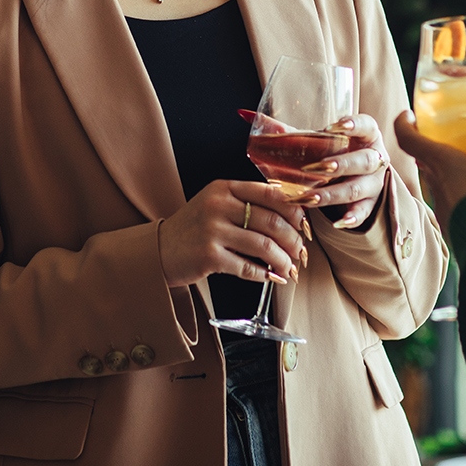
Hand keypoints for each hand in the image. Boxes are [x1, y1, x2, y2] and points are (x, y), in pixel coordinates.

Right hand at [159, 179, 310, 287]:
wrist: (159, 250)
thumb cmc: (194, 227)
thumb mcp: (215, 203)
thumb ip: (246, 201)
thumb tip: (289, 207)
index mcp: (223, 188)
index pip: (270, 194)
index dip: (294, 210)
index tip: (305, 224)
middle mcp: (218, 205)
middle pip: (271, 221)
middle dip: (293, 240)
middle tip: (301, 252)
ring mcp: (212, 231)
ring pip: (263, 245)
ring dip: (283, 260)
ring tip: (290, 268)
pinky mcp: (208, 257)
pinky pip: (247, 266)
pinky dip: (264, 274)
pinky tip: (273, 277)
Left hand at [290, 114, 390, 229]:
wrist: (354, 175)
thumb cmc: (334, 151)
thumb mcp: (317, 140)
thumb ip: (288, 131)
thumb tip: (250, 116)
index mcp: (366, 135)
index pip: (366, 125)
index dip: (353, 125)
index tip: (333, 127)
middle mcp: (375, 158)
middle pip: (364, 161)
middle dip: (342, 164)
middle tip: (321, 167)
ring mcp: (374, 182)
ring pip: (358, 188)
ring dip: (334, 193)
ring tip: (311, 197)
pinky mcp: (370, 203)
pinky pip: (364, 212)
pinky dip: (352, 218)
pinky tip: (338, 223)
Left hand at [393, 110, 465, 228]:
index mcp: (444, 163)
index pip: (409, 139)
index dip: (404, 124)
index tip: (408, 115)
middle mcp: (437, 185)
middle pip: (425, 161)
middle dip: (432, 149)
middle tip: (448, 140)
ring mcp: (442, 208)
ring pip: (440, 186)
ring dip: (450, 177)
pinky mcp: (452, 229)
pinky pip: (453, 207)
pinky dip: (462, 199)